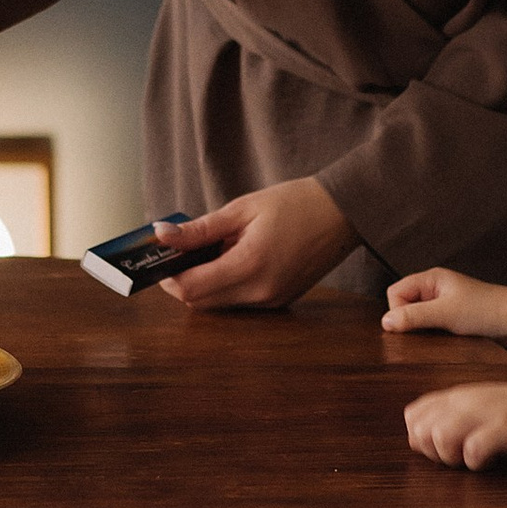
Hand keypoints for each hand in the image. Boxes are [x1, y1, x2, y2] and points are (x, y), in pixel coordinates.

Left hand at [162, 176, 355, 310]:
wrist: (345, 213)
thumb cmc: (296, 203)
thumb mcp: (242, 208)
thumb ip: (199, 229)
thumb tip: (161, 235)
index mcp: (250, 265)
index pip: (190, 288)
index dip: (168, 276)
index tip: (162, 258)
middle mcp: (261, 292)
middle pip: (201, 302)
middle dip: (184, 280)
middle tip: (182, 252)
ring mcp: (273, 301)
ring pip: (219, 304)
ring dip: (206, 283)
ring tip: (214, 250)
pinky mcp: (280, 302)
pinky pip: (241, 302)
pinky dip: (227, 285)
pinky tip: (236, 258)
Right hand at [382, 267, 506, 341]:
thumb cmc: (487, 311)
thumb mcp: (446, 314)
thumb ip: (414, 316)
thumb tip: (386, 322)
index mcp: (431, 279)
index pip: (395, 292)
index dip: (397, 311)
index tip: (412, 325)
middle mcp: (434, 289)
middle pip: (403, 305)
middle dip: (409, 321)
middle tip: (428, 330)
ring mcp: (442, 304)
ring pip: (416, 318)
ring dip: (422, 330)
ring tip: (440, 334)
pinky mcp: (451, 318)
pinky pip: (430, 327)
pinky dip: (432, 335)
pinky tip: (445, 340)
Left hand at [405, 376, 506, 468]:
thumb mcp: (485, 409)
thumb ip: (456, 418)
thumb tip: (425, 439)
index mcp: (461, 395)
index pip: (414, 415)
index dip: (421, 439)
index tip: (444, 450)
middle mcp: (469, 400)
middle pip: (421, 428)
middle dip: (432, 452)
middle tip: (457, 458)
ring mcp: (488, 412)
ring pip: (440, 436)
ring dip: (452, 457)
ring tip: (473, 459)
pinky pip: (474, 449)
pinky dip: (477, 462)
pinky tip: (491, 461)